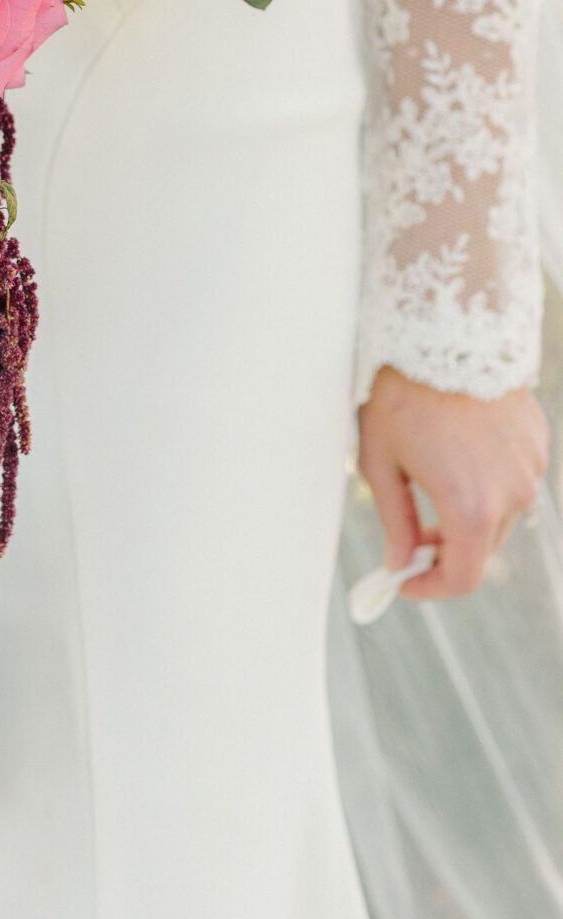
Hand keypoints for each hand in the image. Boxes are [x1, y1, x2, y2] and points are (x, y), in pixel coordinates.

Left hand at [357, 366, 548, 599]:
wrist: (445, 330)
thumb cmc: (401, 395)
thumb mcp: (381, 462)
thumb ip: (395, 521)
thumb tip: (399, 561)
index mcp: (470, 507)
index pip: (461, 578)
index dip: (431, 588)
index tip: (405, 581)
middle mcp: (512, 494)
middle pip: (482, 547)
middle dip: (446, 550)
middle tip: (412, 536)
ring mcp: (531, 467)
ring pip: (501, 513)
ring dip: (469, 513)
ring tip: (432, 481)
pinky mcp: (538, 441)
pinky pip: (513, 478)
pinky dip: (488, 481)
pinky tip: (458, 451)